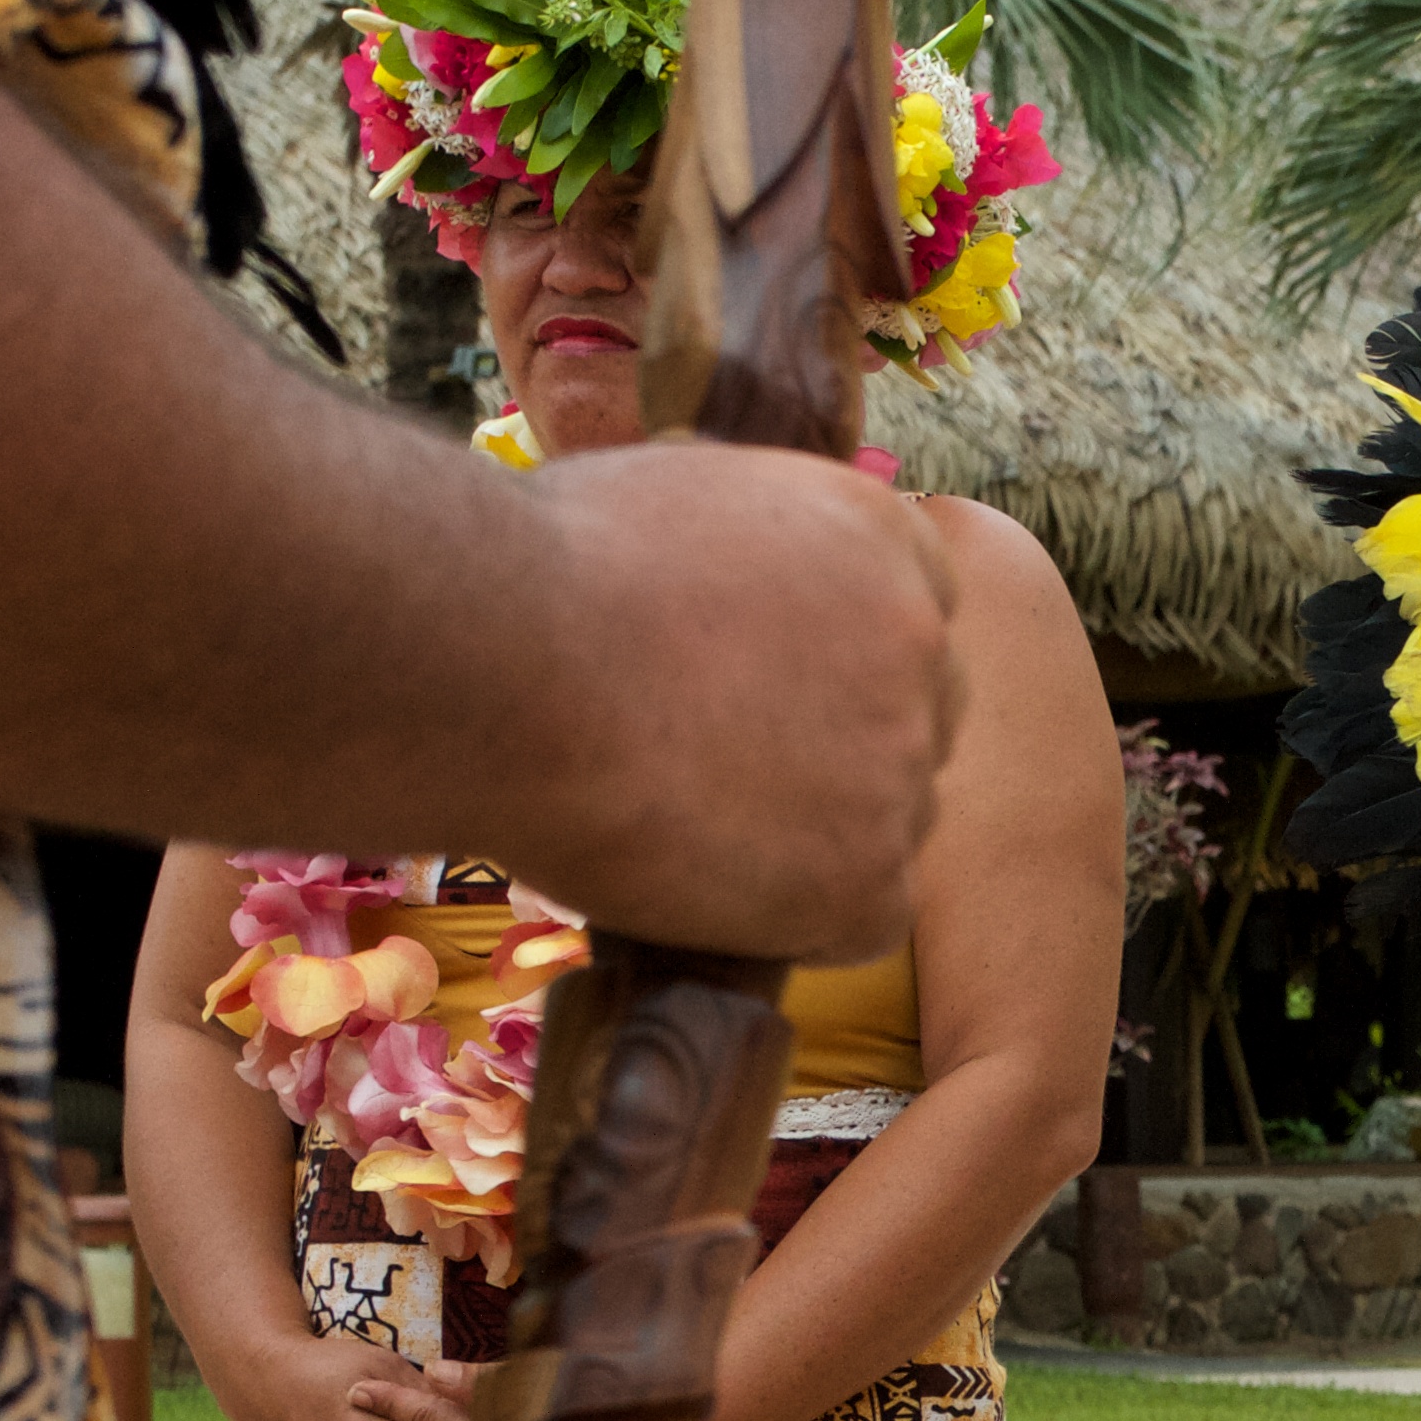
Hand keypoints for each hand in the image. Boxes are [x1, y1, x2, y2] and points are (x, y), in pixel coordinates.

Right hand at [503, 444, 963, 964]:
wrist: (500, 659)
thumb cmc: (545, 568)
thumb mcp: (687, 498)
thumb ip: (762, 554)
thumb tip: (750, 590)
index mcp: (884, 536)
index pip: (911, 621)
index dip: (834, 670)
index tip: (764, 697)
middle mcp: (921, 645)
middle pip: (915, 722)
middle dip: (840, 751)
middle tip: (723, 769)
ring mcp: (903, 768)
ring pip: (886, 825)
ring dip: (808, 837)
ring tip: (680, 818)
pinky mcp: (869, 880)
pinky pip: (862, 920)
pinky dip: (793, 921)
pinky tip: (703, 882)